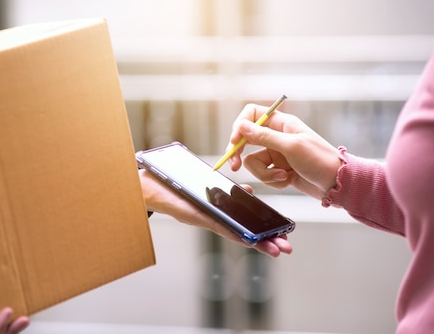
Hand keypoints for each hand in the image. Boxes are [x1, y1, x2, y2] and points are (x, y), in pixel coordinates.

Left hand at [139, 169, 292, 256]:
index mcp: (218, 213)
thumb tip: (248, 192)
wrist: (147, 185)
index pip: (245, 225)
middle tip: (287, 248)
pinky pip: (221, 227)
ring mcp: (207, 220)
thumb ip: (228, 191)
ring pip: (237, 234)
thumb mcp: (208, 186)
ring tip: (277, 249)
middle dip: (267, 241)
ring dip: (257, 243)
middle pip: (245, 234)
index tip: (283, 235)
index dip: (264, 232)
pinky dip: (237, 234)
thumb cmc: (172, 185)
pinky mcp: (198, 218)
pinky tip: (252, 240)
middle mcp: (214, 220)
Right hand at [226, 103, 341, 200]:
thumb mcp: (291, 147)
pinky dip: (273, 180)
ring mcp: (277, 153)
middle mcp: (277, 136)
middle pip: (246, 139)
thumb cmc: (320, 161)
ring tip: (283, 176)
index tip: (234, 143)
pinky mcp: (278, 169)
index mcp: (281, 123)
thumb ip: (264, 136)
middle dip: (240, 154)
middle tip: (234, 167)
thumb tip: (241, 126)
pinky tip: (288, 180)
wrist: (337, 184)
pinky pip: (263, 174)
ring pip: (253, 161)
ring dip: (265, 173)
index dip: (239, 126)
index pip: (251, 115)